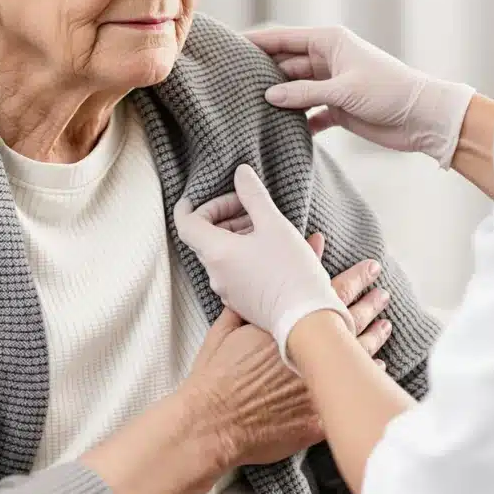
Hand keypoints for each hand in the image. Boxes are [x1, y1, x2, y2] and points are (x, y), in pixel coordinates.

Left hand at [175, 166, 350, 360]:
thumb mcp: (274, 224)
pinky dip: (245, 254)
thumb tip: (240, 173)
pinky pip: (235, 271)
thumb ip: (253, 196)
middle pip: (205, 238)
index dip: (190, 206)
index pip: (186, 224)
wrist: (307, 320)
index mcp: (216, 252)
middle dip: (224, 217)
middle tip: (249, 207)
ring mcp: (228, 290)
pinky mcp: (242, 301)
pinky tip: (274, 248)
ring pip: (222, 255)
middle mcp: (216, 273)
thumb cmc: (290, 270)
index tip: (198, 195)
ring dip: (237, 235)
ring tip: (266, 226)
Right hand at [187, 236, 391, 466]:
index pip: (330, 295)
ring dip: (373, 339)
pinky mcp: (318, 418)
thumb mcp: (225, 329)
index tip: (369, 268)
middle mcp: (307, 354)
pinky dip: (364, 382)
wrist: (212, 423)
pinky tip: (375, 372)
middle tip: (383, 293)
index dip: (354, 279)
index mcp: (286, 328)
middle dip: (370, 305)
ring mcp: (316, 386)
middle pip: (350, 323)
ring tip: (385, 326)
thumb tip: (258, 274)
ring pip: (356, 358)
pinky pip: (349, 397)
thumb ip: (248, 300)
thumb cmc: (215, 377)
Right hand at [247, 24, 474, 167]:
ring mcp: (332, 84)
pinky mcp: (338, 108)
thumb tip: (268, 95)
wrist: (423, 118)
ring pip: (295, 89)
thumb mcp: (344, 90)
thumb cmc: (389, 92)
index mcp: (329, 42)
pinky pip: (309, 112)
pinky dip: (296, 120)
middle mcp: (328, 60)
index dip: (256, 42)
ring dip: (277, 99)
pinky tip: (277, 129)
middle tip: (231, 83)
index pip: (284, 39)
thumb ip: (304, 93)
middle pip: (286, 65)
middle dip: (262, 73)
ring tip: (246, 107)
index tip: (228, 45)